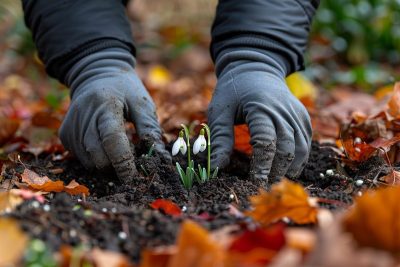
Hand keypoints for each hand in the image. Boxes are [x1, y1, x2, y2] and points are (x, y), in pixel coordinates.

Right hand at [60, 48, 170, 180]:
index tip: (134, 177)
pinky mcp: (65, 135)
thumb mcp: (142, 103)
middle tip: (131, 163)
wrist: (95, 74)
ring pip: (89, 162)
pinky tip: (105, 146)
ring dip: (106, 165)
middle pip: (98, 156)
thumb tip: (161, 159)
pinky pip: (82, 159)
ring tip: (119, 150)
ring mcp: (71, 126)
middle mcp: (83, 116)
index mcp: (105, 104)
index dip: (123, 162)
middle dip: (116, 167)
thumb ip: (150, 130)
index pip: (112, 139)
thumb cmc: (124, 89)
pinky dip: (96, 159)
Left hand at [208, 51, 311, 181]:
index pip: (266, 142)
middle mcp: (283, 111)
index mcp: (260, 107)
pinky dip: (299, 157)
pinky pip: (306, 141)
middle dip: (277, 171)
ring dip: (291, 167)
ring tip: (277, 181)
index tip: (255, 183)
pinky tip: (287, 168)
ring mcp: (296, 113)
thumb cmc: (233, 91)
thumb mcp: (219, 110)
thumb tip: (216, 168)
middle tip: (265, 188)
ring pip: (301, 147)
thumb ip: (220, 138)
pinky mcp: (302, 116)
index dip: (262, 166)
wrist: (255, 68)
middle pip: (287, 148)